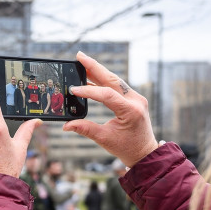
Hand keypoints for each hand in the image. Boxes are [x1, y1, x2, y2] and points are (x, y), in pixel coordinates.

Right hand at [63, 51, 158, 167]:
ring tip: (82, 62)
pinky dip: (103, 81)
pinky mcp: (133, 98)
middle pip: (112, 79)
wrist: (144, 152)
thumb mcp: (104, 139)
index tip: (73, 89)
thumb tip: (66, 125)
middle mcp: (136, 100)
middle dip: (94, 67)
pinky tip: (91, 77)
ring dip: (98, 71)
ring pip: (114, 80)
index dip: (89, 90)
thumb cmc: (127, 148)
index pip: (107, 95)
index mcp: (130, 110)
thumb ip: (85, 129)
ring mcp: (136, 98)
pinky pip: (117, 86)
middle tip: (79, 56)